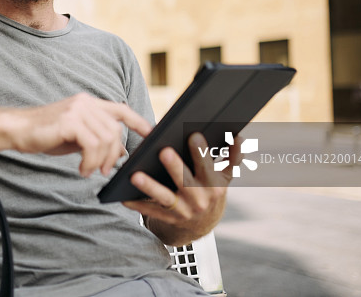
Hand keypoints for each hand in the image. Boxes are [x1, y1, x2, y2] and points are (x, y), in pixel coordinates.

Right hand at [11, 93, 152, 177]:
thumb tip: (120, 151)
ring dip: (101, 161)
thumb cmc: (45, 134)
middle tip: (104, 171)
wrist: (18, 129)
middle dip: (114, 155)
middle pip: (115, 130)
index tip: (151, 135)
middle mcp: (86, 102)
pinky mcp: (69, 121)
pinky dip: (91, 162)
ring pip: (106, 139)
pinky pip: (92, 145)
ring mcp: (78, 110)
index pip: (121, 110)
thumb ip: (96, 138)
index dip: (139, 121)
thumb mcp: (76, 135)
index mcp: (88, 103)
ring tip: (89, 170)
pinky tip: (81, 169)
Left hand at [121, 132, 242, 245]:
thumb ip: (232, 157)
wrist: (202, 225)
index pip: (208, 167)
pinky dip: (137, 205)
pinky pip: (150, 211)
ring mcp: (184, 211)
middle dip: (176, 167)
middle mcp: (200, 199)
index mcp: (214, 186)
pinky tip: (124, 196)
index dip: (202, 153)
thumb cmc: (210, 190)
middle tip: (164, 151)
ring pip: (165, 198)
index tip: (194, 135)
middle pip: (186, 181)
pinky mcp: (168, 219)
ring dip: (151, 187)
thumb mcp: (224, 177)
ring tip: (135, 175)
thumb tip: (237, 135)